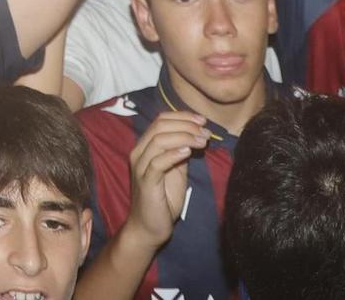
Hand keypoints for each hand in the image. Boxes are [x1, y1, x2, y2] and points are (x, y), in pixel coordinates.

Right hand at [120, 111, 208, 247]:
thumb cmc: (163, 199)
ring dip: (184, 137)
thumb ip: (180, 152)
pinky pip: (157, 163)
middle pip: (159, 126)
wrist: (149, 228)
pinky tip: (188, 152)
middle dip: (186, 125)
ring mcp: (140, 167)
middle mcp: (139, 153)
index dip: (182, 116)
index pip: (160, 120)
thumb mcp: (176, 171)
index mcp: (145, 147)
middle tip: (206, 131)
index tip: (203, 120)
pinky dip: (173, 154)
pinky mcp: (145, 182)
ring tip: (202, 141)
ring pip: (158, 140)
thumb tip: (195, 135)